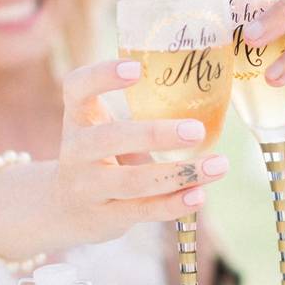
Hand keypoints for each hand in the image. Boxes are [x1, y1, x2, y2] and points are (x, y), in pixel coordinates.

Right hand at [49, 60, 228, 244]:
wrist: (65, 209)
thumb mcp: (102, 127)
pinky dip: (173, 204)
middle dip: (155, 134)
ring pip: (133, 181)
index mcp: (79, 117)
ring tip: (219, 165)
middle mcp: (77, 150)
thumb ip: (138, 112)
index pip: (77, 88)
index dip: (102, 75)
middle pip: (110, 138)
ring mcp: (88, 187)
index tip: (137, 68)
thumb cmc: (100, 155)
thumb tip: (207, 94)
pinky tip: (200, 195)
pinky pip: (142, 210)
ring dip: (179, 173)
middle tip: (197, 130)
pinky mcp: (105, 217)